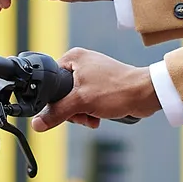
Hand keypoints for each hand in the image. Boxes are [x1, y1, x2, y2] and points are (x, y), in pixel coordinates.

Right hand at [33, 47, 160, 130]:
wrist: (145, 94)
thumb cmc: (117, 90)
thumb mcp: (81, 103)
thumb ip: (57, 113)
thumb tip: (37, 123)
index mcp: (73, 58)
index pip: (51, 81)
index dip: (55, 99)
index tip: (64, 109)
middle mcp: (82, 63)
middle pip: (62, 94)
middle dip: (72, 110)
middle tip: (82, 114)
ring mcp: (92, 75)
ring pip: (75, 100)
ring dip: (82, 114)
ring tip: (92, 117)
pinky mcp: (102, 86)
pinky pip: (87, 102)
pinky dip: (90, 112)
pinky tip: (98, 117)